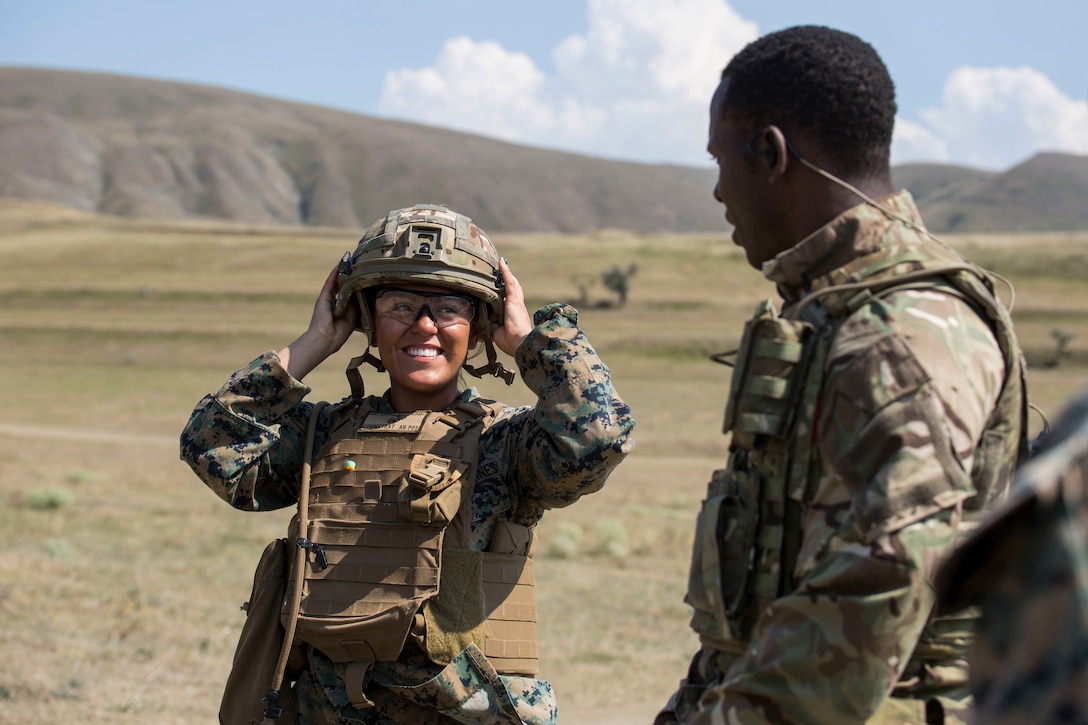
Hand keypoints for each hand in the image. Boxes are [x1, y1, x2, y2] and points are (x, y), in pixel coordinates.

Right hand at [279, 263, 358, 379]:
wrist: (325, 339)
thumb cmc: (339, 333)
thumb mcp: (352, 318)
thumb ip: (355, 305)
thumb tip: (360, 292)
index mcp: (341, 311)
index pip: (350, 296)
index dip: (356, 287)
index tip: (363, 278)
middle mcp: (335, 303)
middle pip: (343, 286)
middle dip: (350, 277)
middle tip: (358, 266)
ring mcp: (328, 299)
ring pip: (337, 282)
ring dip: (343, 272)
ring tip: (350, 261)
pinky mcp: (324, 297)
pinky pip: (330, 282)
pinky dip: (335, 273)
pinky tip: (340, 264)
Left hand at [491, 257, 531, 355]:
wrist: (519, 342)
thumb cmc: (510, 340)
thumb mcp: (496, 330)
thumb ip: (491, 323)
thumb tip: (485, 318)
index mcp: (512, 313)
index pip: (506, 299)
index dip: (502, 292)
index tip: (497, 286)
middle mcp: (515, 305)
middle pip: (511, 288)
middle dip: (506, 279)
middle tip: (500, 269)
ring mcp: (515, 301)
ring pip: (510, 283)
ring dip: (505, 273)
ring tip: (500, 262)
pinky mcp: (513, 298)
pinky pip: (508, 282)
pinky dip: (505, 272)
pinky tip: (501, 262)